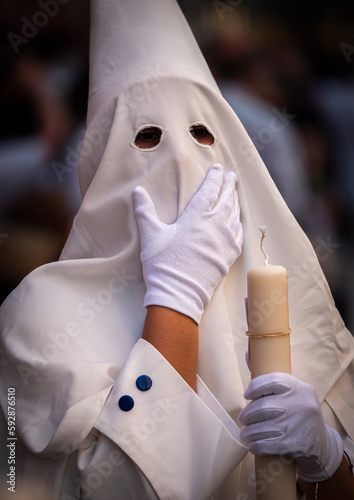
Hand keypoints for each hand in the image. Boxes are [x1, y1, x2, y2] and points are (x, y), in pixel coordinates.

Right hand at [132, 163, 242, 324]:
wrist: (179, 293)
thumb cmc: (163, 263)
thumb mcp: (150, 235)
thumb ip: (144, 211)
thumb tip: (137, 191)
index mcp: (196, 217)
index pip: (209, 191)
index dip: (214, 178)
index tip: (219, 169)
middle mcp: (214, 226)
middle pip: (226, 200)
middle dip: (229, 186)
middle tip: (232, 177)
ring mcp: (224, 242)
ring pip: (234, 216)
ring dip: (235, 203)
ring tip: (235, 195)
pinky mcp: (228, 256)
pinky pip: (238, 236)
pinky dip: (239, 225)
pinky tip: (237, 223)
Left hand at [239, 372, 342, 481]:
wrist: (322, 444)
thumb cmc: (298, 411)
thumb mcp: (292, 392)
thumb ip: (269, 377)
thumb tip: (248, 353)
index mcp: (299, 387)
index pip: (272, 380)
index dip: (255, 387)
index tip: (247, 395)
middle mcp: (301, 404)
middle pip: (263, 407)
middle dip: (248, 415)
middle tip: (243, 419)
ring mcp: (299, 425)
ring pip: (263, 428)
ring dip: (249, 433)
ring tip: (245, 433)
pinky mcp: (296, 445)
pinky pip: (268, 445)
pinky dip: (256, 445)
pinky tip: (252, 444)